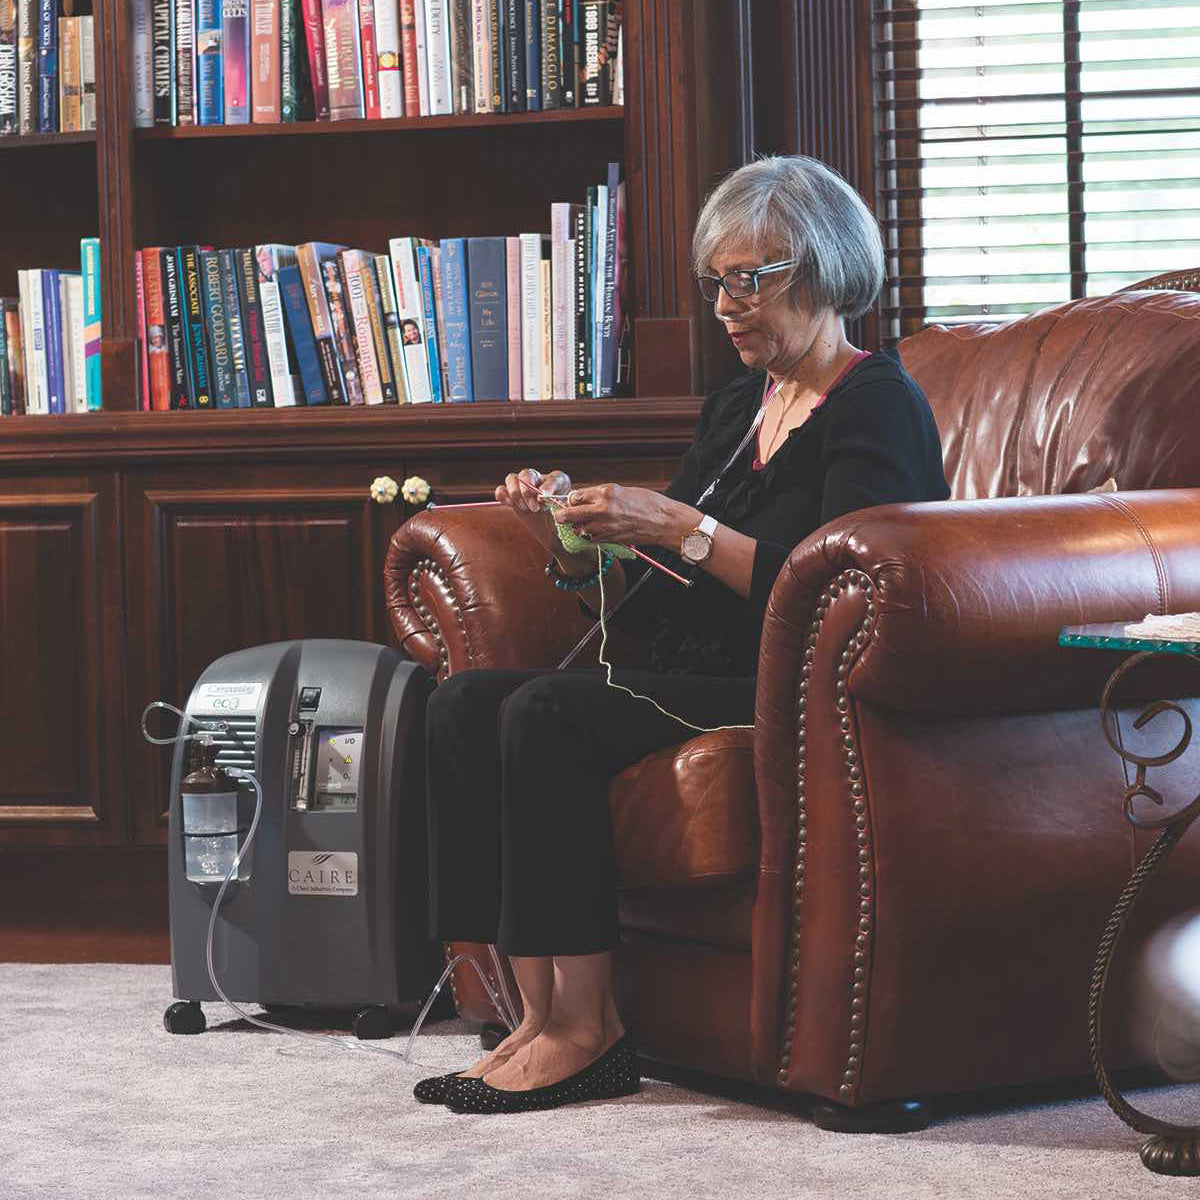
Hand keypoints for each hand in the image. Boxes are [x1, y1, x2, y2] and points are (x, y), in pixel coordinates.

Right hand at [495, 468, 573, 556]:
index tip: (545, 497)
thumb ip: (560, 508)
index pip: (553, 479)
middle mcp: (539, 480)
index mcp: (558, 482)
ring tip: (526, 509)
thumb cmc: (561, 522)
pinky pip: (501, 490)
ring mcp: (524, 487)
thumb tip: (545, 501)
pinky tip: (510, 505)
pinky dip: (502, 495)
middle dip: (528, 492)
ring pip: (512, 478)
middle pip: (527, 474)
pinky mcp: (512, 497)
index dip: (548, 487)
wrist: (552, 532)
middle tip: (535, 508)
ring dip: (516, 494)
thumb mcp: (566, 516)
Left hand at [553, 484, 696, 549]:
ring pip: (578, 529)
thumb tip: (585, 499)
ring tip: (582, 524)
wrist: (664, 522)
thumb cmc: (648, 503)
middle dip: (563, 515)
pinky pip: (590, 539)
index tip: (573, 502)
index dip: (573, 500)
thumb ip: (602, 495)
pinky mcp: (609, 539)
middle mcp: (602, 509)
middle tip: (561, 516)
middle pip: (569, 514)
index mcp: (606, 492)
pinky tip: (595, 532)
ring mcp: (604, 526)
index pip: (576, 496)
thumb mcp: (622, 491)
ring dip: (578, 527)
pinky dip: (589, 536)